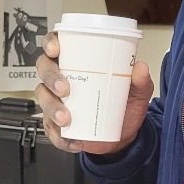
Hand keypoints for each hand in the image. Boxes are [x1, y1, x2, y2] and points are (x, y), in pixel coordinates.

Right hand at [36, 31, 153, 154]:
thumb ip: (140, 80)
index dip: (50, 43)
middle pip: (44, 70)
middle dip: (50, 78)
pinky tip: (73, 141)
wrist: (123, 136)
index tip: (55, 49)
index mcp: (76, 63)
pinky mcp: (57, 125)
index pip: (56, 45)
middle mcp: (62, 79)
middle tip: (65, 89)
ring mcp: (57, 102)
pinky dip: (60, 137)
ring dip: (52, 108)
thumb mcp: (137, 92)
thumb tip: (140, 68)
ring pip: (43, 99)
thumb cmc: (123, 106)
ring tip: (66, 118)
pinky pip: (50, 130)